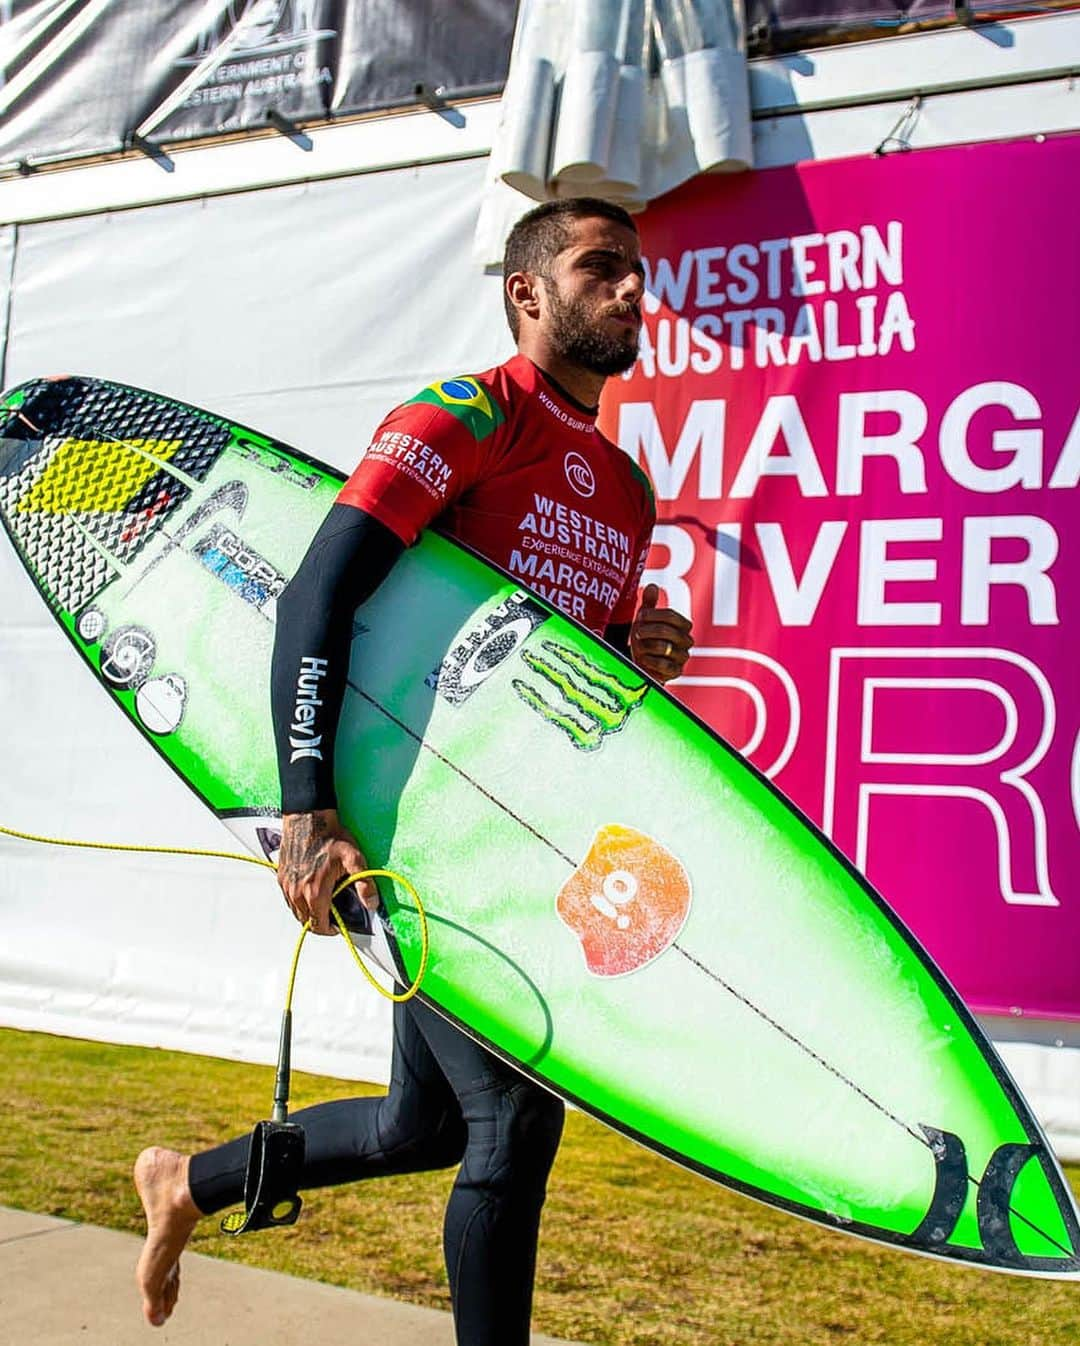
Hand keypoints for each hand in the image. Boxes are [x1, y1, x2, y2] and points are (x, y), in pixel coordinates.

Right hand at [276, 809, 376, 935]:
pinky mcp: (280, 877)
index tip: (338, 925)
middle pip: (305, 921)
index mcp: (314, 892)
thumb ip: (364, 883)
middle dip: (320, 922)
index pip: (318, 925)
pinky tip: (310, 891)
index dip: (330, 930)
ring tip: (323, 903)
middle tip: (333, 914)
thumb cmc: (330, 836)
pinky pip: (288, 899)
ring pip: (295, 911)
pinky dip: (298, 901)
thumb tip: (372, 904)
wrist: (308, 817)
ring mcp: (286, 885)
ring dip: (308, 912)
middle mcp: (296, 892)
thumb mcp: (354, 858)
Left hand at [630, 584, 692, 683]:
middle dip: (647, 631)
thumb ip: (649, 603)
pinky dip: (649, 660)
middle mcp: (687, 641)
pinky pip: (663, 665)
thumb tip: (652, 586)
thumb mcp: (645, 620)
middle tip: (637, 633)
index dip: (654, 615)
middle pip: (667, 631)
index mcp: (683, 625)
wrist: (643, 664)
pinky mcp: (676, 672)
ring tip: (639, 647)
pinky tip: (643, 658)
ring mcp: (683, 657)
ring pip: (663, 647)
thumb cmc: (646, 638)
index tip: (640, 616)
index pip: (672, 616)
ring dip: (645, 646)